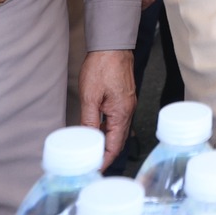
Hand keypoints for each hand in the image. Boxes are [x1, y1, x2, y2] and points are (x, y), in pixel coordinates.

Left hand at [79, 49, 136, 167]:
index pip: (114, 146)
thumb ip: (89, 120)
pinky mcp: (124, 98)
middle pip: (119, 140)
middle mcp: (128, 111)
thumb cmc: (103, 66)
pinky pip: (118, 120)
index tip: (95, 169)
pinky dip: (108, 129)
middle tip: (92, 164)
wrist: (112, 45)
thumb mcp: (90, 96)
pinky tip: (97, 129)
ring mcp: (127, 104)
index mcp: (122, 113)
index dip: (105, 160)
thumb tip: (86, 140)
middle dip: (106, 154)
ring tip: (92, 151)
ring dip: (107, 142)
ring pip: (118, 131)